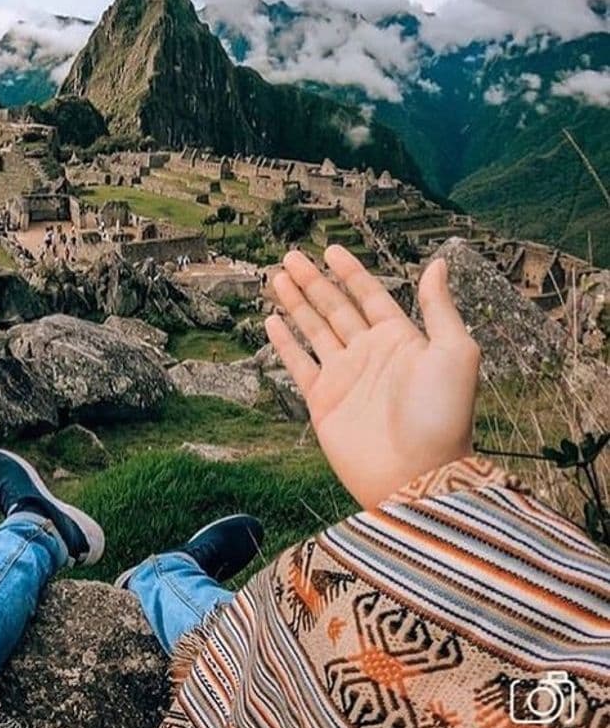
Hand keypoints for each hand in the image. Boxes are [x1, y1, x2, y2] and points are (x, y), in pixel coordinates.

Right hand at [266, 246, 478, 509]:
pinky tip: (272, 320)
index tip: (331, 250)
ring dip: (296, 303)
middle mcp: (370, 354)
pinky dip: (284, 342)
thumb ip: (440, 307)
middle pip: (335, 307)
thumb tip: (438, 263)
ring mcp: (344, 377)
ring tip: (278, 277)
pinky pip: (299, 364)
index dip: (350, 272)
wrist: (416, 477)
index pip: (369, 295)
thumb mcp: (454, 353)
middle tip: (291, 255)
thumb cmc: (443, 417)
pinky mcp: (323, 401)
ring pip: (314, 329)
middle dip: (313, 281)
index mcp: (401, 340)